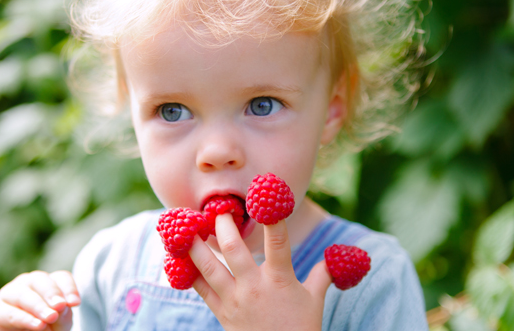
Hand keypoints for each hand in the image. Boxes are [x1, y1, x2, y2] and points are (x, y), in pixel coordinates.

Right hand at [0, 270, 80, 330]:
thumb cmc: (48, 329)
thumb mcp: (60, 323)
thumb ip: (62, 315)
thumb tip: (61, 308)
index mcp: (48, 283)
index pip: (61, 277)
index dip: (69, 288)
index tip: (75, 303)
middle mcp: (29, 283)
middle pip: (40, 280)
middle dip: (51, 293)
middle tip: (60, 306)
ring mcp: (11, 294)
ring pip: (23, 293)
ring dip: (37, 306)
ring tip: (50, 317)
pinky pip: (10, 312)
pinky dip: (25, 319)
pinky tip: (38, 325)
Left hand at [190, 214, 331, 330]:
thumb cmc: (300, 330)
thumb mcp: (315, 301)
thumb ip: (321, 275)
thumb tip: (336, 257)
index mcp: (280, 280)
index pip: (278, 242)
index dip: (273, 218)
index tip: (267, 197)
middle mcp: (254, 287)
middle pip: (233, 249)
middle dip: (223, 225)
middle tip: (219, 209)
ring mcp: (234, 300)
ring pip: (208, 267)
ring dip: (195, 244)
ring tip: (185, 226)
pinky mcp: (220, 312)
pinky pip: (199, 288)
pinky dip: (188, 271)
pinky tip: (177, 256)